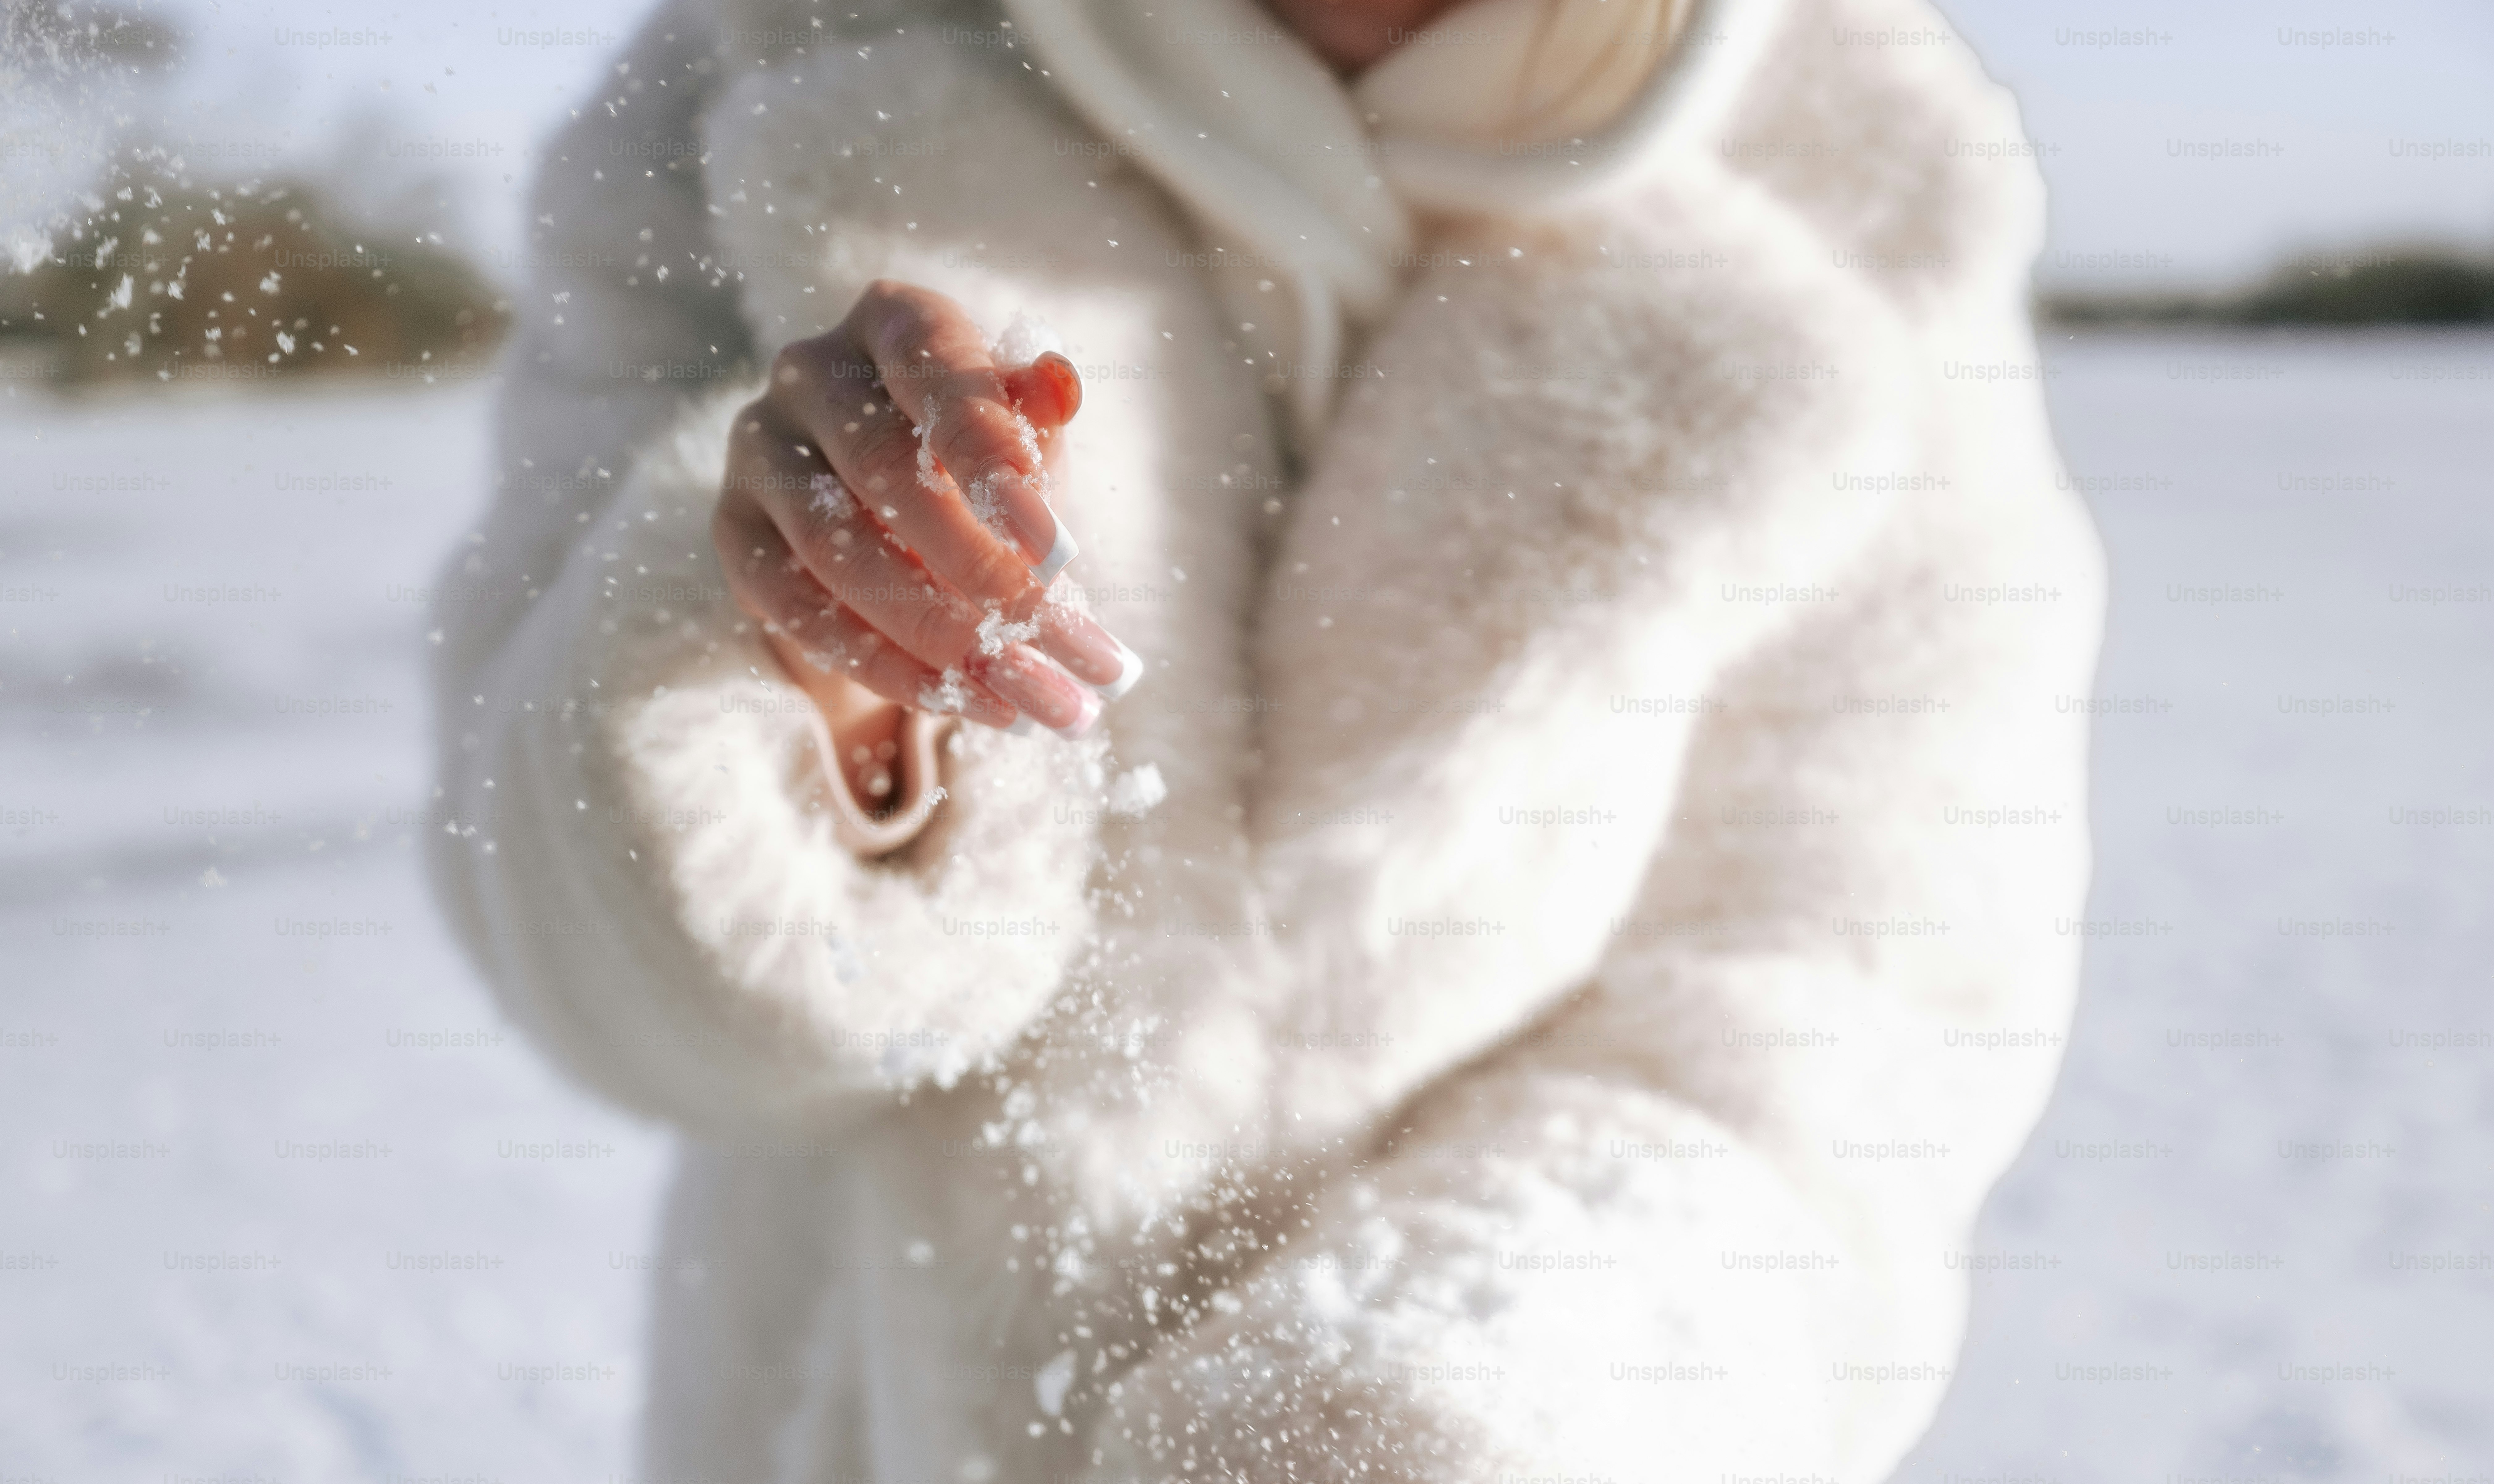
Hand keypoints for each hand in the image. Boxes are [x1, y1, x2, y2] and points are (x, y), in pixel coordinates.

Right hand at [711, 281, 1136, 794]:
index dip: (993, 457)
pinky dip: (882, 662)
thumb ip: (1036, 417)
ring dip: (939, 633)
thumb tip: (1062, 382)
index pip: (938, 372)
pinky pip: (798, 606)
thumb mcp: (1018, 432)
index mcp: (894, 322)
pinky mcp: (734, 530)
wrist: (886, 515)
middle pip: (887, 472)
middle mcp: (809, 371)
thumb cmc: (970, 459)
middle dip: (981, 571)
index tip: (1056, 546)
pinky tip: (957, 700)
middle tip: (1055, 643)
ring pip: (840, 550)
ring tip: (1028, 694)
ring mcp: (759, 450)